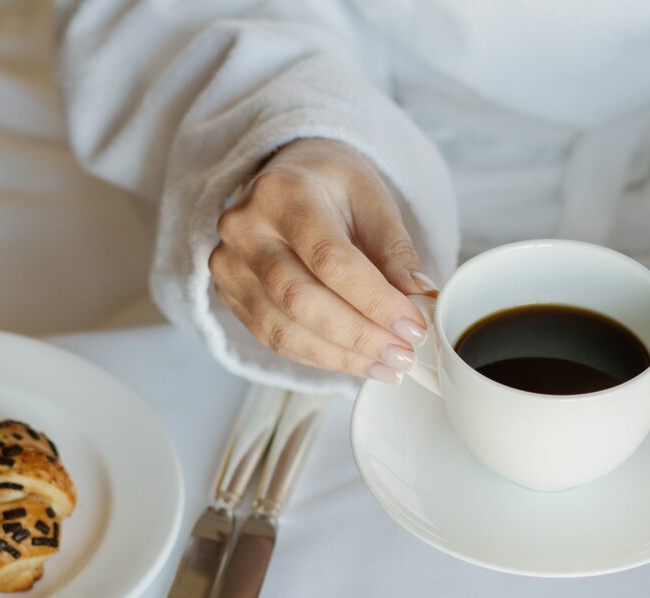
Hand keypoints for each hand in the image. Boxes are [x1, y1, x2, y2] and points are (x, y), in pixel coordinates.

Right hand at [211, 138, 431, 382]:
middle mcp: (245, 229)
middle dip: (358, 336)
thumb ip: (394, 251)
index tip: (413, 327)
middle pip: (300, 300)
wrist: (287, 178)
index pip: (330, 260)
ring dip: (341, 356)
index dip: (374, 301)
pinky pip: (274, 339)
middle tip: (403, 356)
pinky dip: (319, 356)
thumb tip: (419, 300)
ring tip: (387, 366)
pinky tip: (356, 361)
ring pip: (283, 329)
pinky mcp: (230, 294)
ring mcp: (231, 265)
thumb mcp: (372, 201)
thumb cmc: (332, 186)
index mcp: (283, 194)